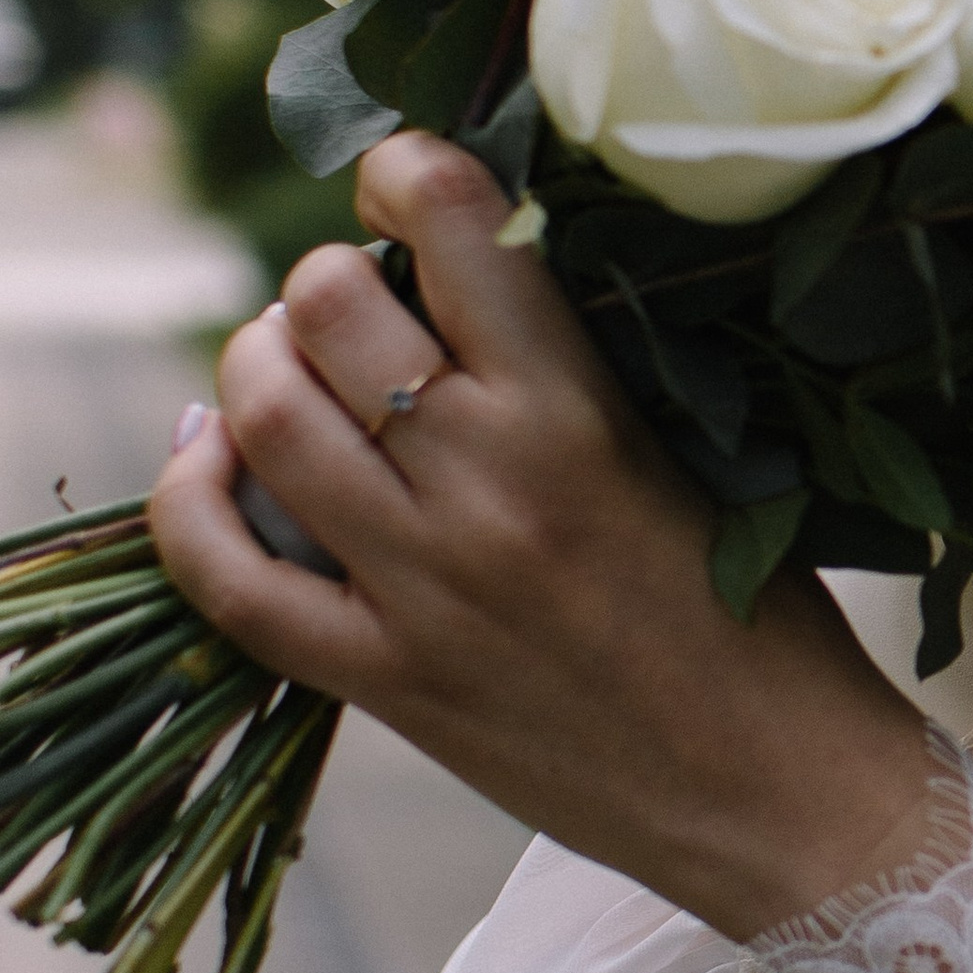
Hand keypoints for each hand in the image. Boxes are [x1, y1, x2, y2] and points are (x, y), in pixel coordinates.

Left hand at [149, 138, 932, 937]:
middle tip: (365, 306)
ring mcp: (419, 587)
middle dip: (331, 277)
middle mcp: (484, 484)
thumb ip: (582, 371)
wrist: (782, 800)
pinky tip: (209, 457)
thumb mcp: (700, 457)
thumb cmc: (768, 624)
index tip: (411, 187)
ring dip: (259, 363)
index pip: (452, 223)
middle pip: (329, 304)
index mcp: (579, 412)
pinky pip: (226, 575)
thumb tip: (466, 278)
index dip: (406, 172)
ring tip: (292, 367)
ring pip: (264, 415)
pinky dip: (189, 499)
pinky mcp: (380, 679)